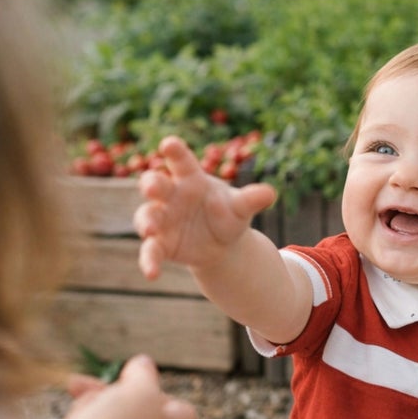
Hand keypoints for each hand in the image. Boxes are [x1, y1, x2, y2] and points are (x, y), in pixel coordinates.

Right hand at [133, 136, 277, 279]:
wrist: (222, 244)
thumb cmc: (228, 214)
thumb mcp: (241, 207)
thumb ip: (251, 199)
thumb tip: (271, 193)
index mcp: (191, 178)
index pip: (181, 161)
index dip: (174, 151)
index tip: (169, 144)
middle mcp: (171, 195)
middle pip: (156, 184)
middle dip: (151, 184)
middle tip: (151, 186)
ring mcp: (162, 219)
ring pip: (147, 216)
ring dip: (146, 221)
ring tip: (150, 229)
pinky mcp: (161, 244)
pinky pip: (151, 251)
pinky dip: (149, 261)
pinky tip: (152, 274)